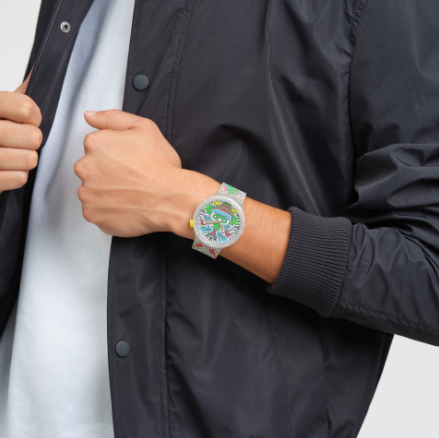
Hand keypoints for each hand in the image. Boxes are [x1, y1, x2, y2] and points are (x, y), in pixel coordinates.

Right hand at [0, 72, 42, 193]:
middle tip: (17, 140)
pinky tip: (4, 169)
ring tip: (10, 154)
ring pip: (30, 160)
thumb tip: (41, 72)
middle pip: (34, 137)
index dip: (33, 117)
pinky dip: (15, 176)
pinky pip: (20, 178)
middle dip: (31, 141)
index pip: (27, 108)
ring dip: (24, 160)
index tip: (25, 119)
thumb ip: (18, 94)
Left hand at [74, 109, 186, 236]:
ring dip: (106, 192)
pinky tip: (126, 206)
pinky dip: (108, 211)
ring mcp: (87, 193)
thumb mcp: (144, 128)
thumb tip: (90, 116)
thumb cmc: (161, 166)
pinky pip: (96, 212)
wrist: (172, 199)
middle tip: (130, 178)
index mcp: (95, 143)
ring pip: (92, 191)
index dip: (115, 154)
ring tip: (129, 193)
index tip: (129, 161)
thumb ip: (112, 118)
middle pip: (91, 169)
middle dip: (107, 173)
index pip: (96, 147)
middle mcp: (85, 167)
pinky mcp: (93, 214)